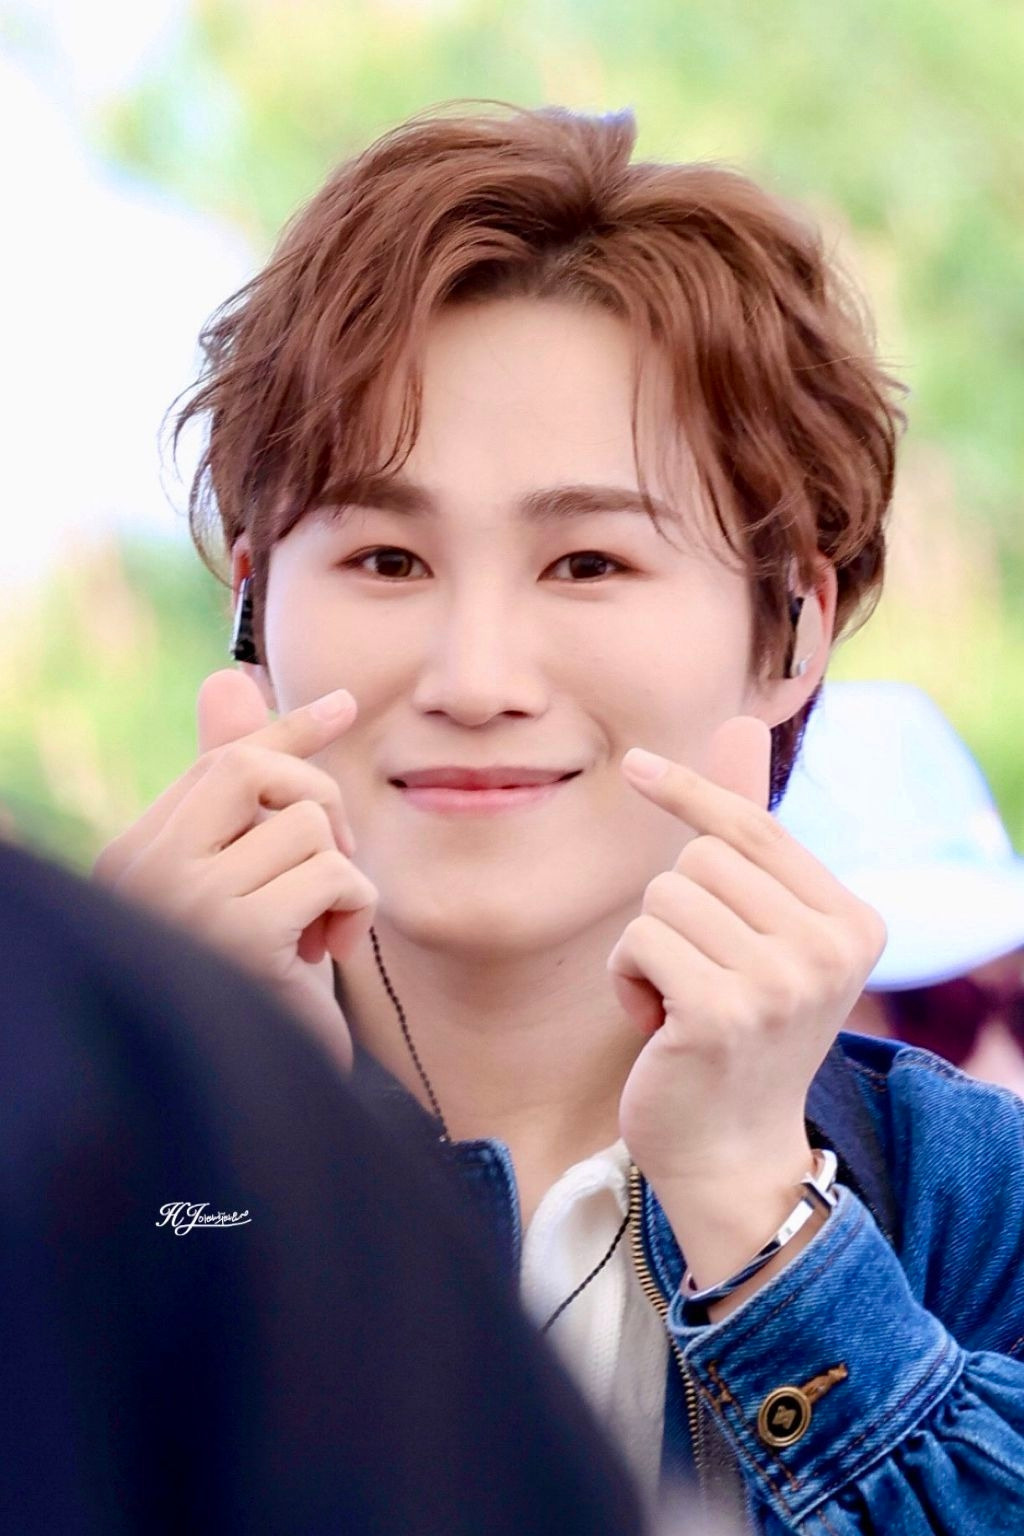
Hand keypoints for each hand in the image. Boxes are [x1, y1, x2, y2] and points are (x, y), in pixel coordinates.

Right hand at [92, 669, 376, 1070]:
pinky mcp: (237, 933)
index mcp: (136, 853)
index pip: (218, 760)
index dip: (288, 729)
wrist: (264, 1085)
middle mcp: (142, 870)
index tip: (346, 704)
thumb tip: (224, 677)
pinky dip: (356, 907)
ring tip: (319, 932)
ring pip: (305, 822)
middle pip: (252, 768)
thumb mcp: (255, 879)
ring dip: (341, 874)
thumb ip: (242, 795)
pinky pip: (334, 871)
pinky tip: (330, 953)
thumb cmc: (261, 981)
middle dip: (318, 799)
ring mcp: (182, 900)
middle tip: (334, 860)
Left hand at [609, 717, 885, 1292]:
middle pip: (698, 858)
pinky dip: (629, 979)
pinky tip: (660, 1027)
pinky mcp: (726, 1011)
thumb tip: (741, 721)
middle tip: (697, 978)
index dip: (687, 793)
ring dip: (649, 949)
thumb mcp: (757, 928)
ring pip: (664, 896)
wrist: (730, 1151)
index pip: (752, 827)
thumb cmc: (735, 1030)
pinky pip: (639, 938)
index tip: (632, 764)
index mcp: (853, 921)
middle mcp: (832, 947)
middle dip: (674, 913)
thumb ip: (751, 831)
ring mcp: (784, 980)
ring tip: (681, 1004)